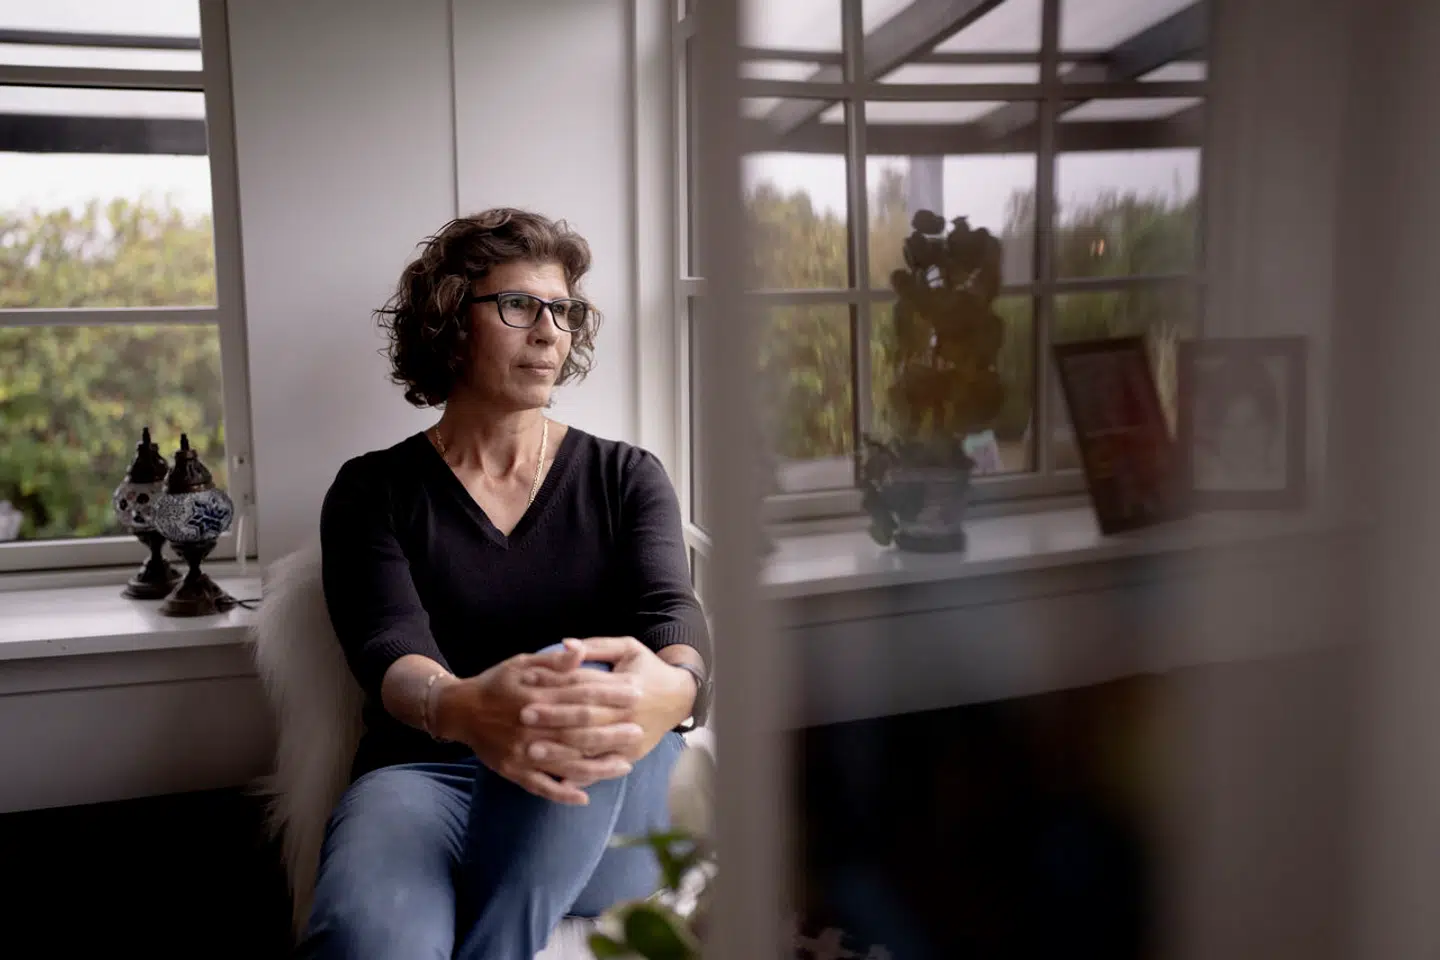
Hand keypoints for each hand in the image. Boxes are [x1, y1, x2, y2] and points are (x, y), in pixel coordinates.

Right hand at [433, 641, 643, 804]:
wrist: (458, 711)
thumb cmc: (495, 683)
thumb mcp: (521, 664)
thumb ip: (553, 663)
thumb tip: (580, 652)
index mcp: (536, 697)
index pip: (581, 695)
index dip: (610, 694)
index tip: (635, 693)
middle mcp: (531, 727)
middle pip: (579, 732)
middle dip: (611, 733)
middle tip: (638, 731)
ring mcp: (522, 752)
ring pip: (566, 764)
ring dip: (597, 767)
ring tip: (625, 765)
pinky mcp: (513, 771)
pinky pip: (541, 786)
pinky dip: (562, 794)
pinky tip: (584, 796)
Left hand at [520, 637, 697, 763]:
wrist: (680, 698)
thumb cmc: (647, 668)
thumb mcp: (629, 648)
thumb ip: (597, 645)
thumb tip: (566, 644)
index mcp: (626, 684)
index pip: (584, 682)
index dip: (555, 680)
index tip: (528, 680)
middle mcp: (628, 713)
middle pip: (586, 716)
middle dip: (553, 717)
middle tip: (523, 716)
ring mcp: (630, 737)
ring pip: (591, 746)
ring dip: (560, 750)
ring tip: (532, 750)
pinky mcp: (631, 755)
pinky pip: (602, 767)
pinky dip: (581, 775)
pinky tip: (558, 779)